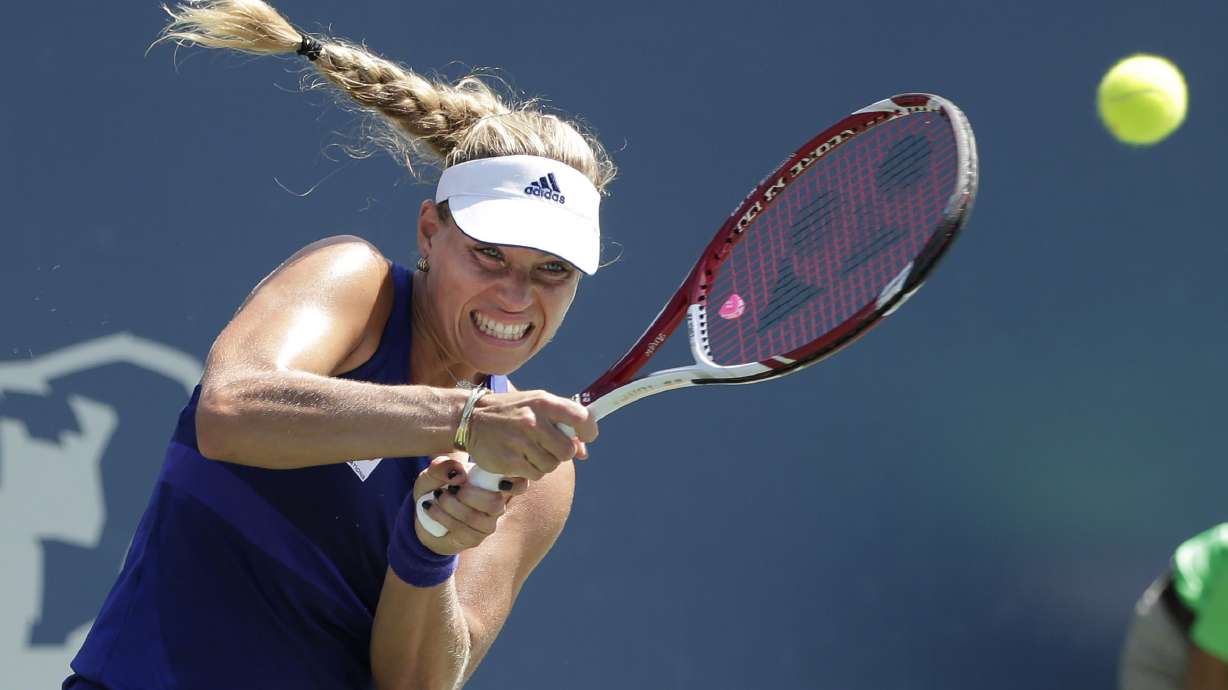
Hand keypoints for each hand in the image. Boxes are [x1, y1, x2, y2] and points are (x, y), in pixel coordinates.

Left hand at [414, 454, 528, 554]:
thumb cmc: (437, 485)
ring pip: (477, 519)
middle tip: (451, 488)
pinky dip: (442, 516)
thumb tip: (460, 476)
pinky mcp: (474, 539)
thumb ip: (443, 466)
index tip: (497, 480)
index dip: (516, 483)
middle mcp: (497, 503)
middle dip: (470, 495)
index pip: (520, 484)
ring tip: (438, 496)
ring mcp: (487, 524)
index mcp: (495, 482)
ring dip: (452, 506)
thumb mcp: (435, 471)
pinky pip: (461, 530)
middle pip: (496, 504)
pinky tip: (430, 507)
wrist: (424, 513)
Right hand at [464, 390, 597, 479]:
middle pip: (567, 450)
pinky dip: (531, 471)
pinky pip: (534, 475)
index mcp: (543, 402)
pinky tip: (519, 458)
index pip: (581, 418)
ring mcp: (520, 442)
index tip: (586, 436)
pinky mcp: (509, 461)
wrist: (470, 418)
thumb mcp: (536, 406)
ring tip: (530, 450)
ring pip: (551, 466)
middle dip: (562, 452)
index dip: (589, 431)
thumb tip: (584, 451)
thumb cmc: (511, 411)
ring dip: (545, 463)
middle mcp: (532, 421)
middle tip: (549, 446)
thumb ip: (562, 423)